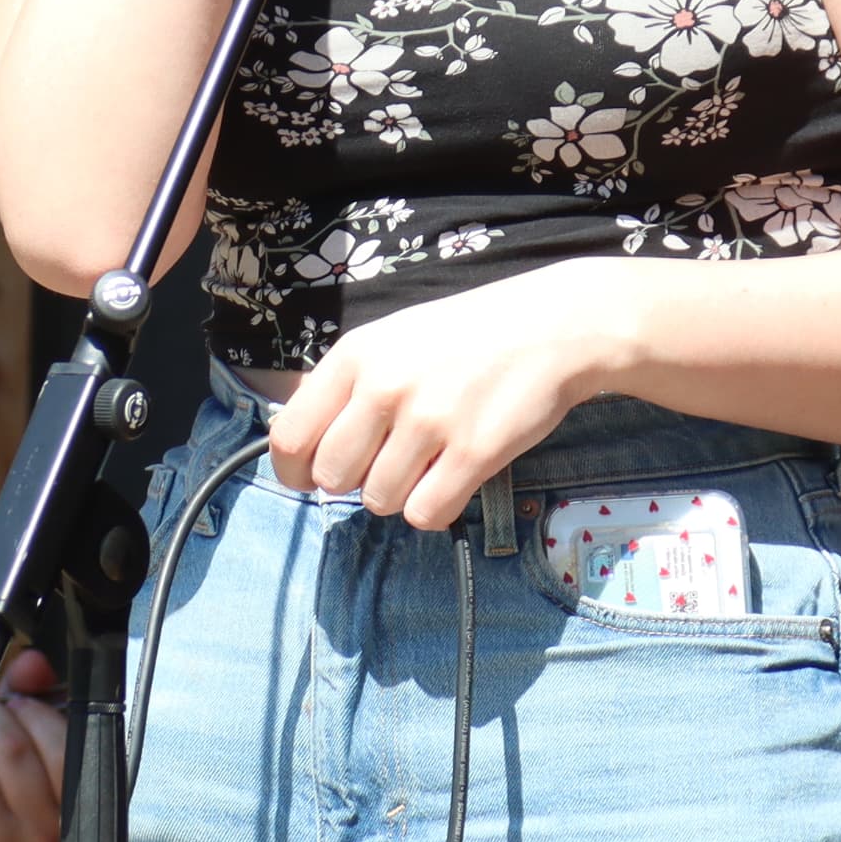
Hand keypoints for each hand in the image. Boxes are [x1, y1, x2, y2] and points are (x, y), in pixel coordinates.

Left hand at [269, 262, 639, 531]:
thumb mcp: (391, 339)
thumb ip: (345, 386)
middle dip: (355, 481)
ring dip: (400, 492)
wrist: (551, 327)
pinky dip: (435, 506)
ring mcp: (430, 421)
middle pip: (332, 478)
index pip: (289, 437)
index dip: (293, 472)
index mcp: (355, 356)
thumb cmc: (465, 336)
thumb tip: (300, 444)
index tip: (311, 478)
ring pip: (378, 501)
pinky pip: (424, 514)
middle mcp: (385, 387)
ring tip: (429, 459)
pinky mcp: (473, 452)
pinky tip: (452, 476)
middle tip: (387, 460)